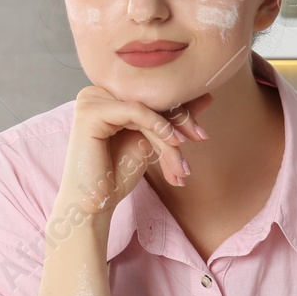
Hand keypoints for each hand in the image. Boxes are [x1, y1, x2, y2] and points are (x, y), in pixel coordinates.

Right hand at [56, 85, 213, 221]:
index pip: (151, 96)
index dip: (180, 113)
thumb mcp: (151, 142)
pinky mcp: (90, 112)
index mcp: (107, 95)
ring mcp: (91, 100)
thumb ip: (172, 118)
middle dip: (179, 121)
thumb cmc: (116, 175)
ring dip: (170, 133)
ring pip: (145, 107)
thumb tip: (206, 96)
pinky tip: (172, 142)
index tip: (202, 133)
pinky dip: (157, 124)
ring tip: (183, 159)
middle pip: (149, 99)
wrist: (93, 203)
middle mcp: (96, 92)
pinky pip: (134, 111)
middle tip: (202, 138)